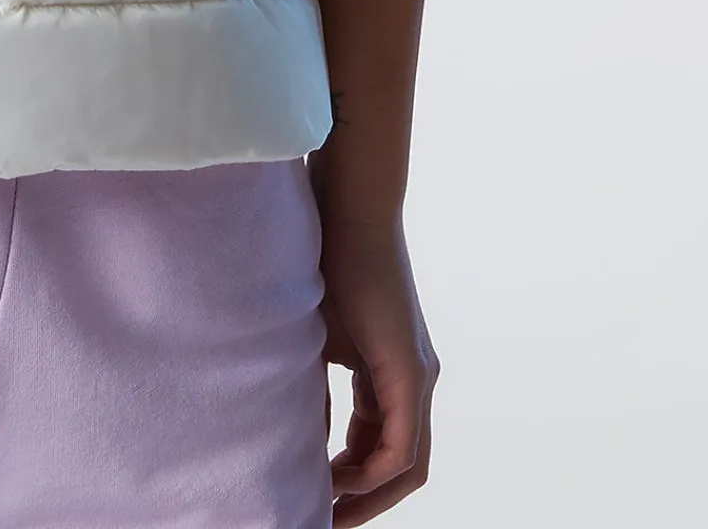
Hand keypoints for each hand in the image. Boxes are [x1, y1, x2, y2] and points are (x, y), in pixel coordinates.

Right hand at [317, 208, 438, 521]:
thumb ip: (310, 381)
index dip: (350, 481)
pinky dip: (374, 474)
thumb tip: (289, 429)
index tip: (313, 495)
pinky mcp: (412, 372)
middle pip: (400, 467)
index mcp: (389, 371)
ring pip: (406, 464)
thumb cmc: (322, 257)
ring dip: (368, 495)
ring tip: (327, 512)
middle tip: (321, 519)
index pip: (380, 446)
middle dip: (361, 500)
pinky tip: (339, 482)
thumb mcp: (311, 335)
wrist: (348, 209)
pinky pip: (404, 449)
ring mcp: (418, 376)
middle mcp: (414, 380)